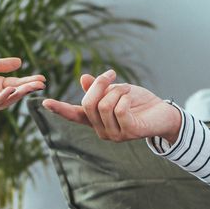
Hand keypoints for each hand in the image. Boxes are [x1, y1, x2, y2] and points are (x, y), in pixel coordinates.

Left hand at [0, 57, 45, 114]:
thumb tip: (20, 62)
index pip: (15, 83)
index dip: (28, 81)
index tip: (42, 78)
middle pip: (13, 93)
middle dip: (27, 89)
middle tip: (41, 84)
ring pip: (6, 100)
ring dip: (19, 94)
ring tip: (30, 87)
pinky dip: (2, 97)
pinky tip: (11, 90)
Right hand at [41, 70, 181, 142]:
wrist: (164, 113)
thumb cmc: (140, 103)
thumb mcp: (117, 91)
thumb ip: (100, 88)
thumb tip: (84, 79)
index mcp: (96, 121)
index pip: (74, 115)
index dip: (60, 109)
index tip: (44, 102)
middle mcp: (102, 131)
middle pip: (88, 103)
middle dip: (99, 84)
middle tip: (112, 74)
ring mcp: (115, 135)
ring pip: (103, 105)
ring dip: (116, 89)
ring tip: (127, 89)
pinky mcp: (129, 132)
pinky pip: (118, 108)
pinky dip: (124, 96)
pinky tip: (132, 98)